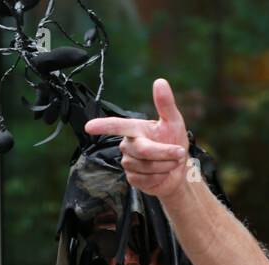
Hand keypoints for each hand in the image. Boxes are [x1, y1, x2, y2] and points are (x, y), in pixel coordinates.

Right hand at [83, 78, 190, 199]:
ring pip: (146, 166)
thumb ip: (165, 104)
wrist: (178, 171)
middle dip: (164, 153)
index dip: (102, 126)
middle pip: (143, 150)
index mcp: (135, 129)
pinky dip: (160, 177)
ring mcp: (128, 163)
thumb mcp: (174, 121)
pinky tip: (162, 174)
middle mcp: (128, 145)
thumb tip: (160, 81)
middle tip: (179, 153)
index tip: (88, 127)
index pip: (117, 126)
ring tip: (170, 163)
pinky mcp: (132, 179)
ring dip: (165, 165)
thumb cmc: (174, 142)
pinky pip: (146, 179)